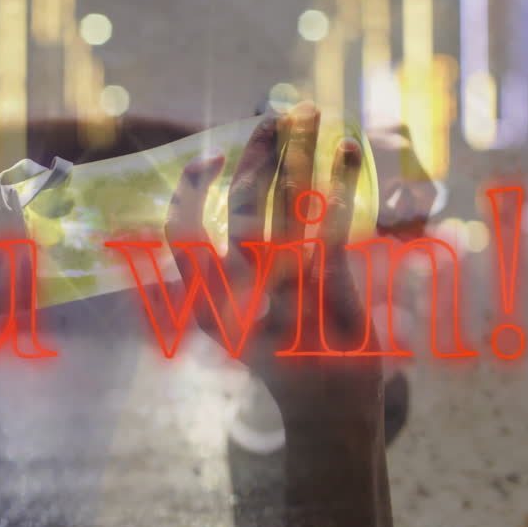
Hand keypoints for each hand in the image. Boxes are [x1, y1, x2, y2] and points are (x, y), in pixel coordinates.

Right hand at [164, 102, 379, 416]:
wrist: (325, 412)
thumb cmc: (276, 360)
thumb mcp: (224, 328)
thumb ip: (200, 286)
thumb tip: (179, 239)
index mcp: (208, 303)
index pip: (182, 236)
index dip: (191, 191)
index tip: (211, 157)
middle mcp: (241, 297)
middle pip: (243, 209)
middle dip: (257, 155)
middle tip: (272, 118)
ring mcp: (286, 295)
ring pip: (286, 207)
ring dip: (297, 153)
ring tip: (306, 114)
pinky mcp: (330, 294)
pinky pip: (331, 225)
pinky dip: (340, 181)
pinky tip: (348, 149)